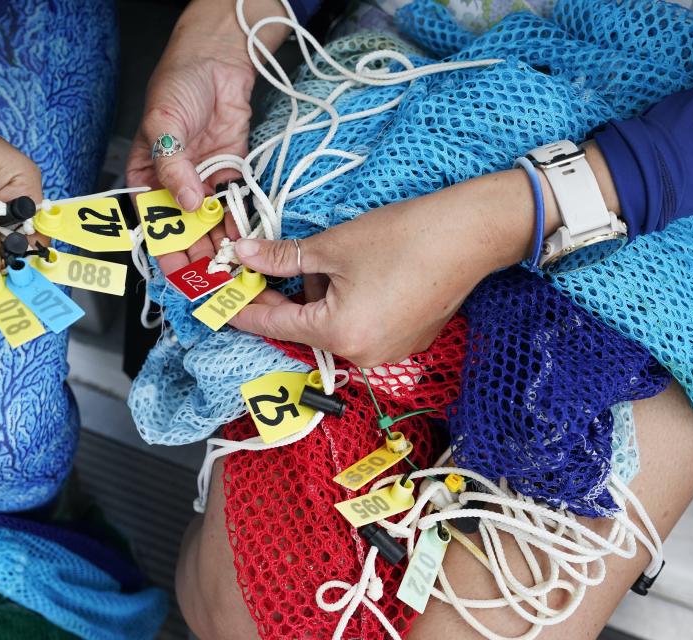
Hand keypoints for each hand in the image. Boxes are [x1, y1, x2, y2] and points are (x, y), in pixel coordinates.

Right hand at [126, 0, 289, 275]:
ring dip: (220, 247)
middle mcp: (174, 186)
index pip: (154, 223)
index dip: (165, 251)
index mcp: (147, 178)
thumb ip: (171, 166)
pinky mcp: (229, 175)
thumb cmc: (177, 86)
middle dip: (197, 257)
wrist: (216, 61)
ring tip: (232, 270)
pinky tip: (247, 242)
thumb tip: (185, 203)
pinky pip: (234, 206)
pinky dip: (239, 224)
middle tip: (213, 280)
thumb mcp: (162, 125)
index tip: (179, 275)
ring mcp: (203, 182)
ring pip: (210, 224)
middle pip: (184, 231)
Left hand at [229, 169, 568, 365]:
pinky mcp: (404, 343)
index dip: (243, 310)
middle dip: (283, 299)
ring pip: (331, 327)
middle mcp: (362, 355)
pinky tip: (356, 274)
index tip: (221, 301)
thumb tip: (244, 255)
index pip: (274, 326)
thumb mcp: (332, 245)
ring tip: (331, 260)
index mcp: (340, 334)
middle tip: (263, 269)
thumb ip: (281, 257)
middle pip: (303, 329)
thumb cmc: (405, 237)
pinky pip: (358, 328)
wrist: (471, 234)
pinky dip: (346, 306)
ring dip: (318, 300)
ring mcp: (387, 354)